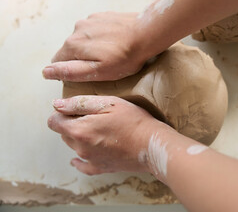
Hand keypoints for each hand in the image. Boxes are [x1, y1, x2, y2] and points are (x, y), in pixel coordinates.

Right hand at [42, 12, 146, 81]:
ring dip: (92, 47)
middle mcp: (76, 29)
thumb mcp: (98, 71)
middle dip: (82, 59)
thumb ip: (70, 71)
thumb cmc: (125, 57)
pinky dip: (101, 37)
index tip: (88, 73)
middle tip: (104, 64)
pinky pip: (94, 30)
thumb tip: (47, 72)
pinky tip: (115, 41)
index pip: (58, 62)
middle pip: (70, 50)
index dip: (70, 71)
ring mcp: (89, 20)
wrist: (146, 33)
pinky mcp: (101, 16)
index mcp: (73, 45)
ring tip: (112, 52)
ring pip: (83, 39)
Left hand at [47, 95, 166, 174]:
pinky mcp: (100, 168)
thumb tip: (57, 105)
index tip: (76, 109)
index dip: (62, 113)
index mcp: (79, 130)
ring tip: (100, 130)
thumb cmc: (133, 120)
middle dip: (72, 124)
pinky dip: (80, 159)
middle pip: (64, 133)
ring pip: (74, 146)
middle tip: (93, 116)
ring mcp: (89, 159)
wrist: (151, 144)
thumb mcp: (108, 103)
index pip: (54, 121)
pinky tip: (80, 158)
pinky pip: (83, 165)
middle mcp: (80, 147)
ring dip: (80, 137)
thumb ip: (79, 103)